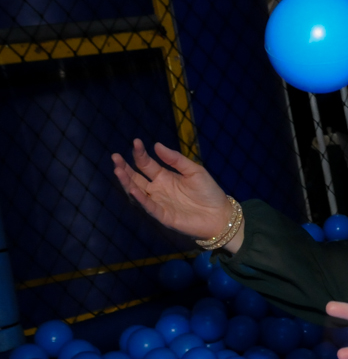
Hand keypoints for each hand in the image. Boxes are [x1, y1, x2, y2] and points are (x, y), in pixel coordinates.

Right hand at [112, 139, 235, 240]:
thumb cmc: (209, 192)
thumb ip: (176, 160)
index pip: (146, 164)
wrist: (221, 214)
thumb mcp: (194, 171)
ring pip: (137, 191)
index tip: (136, 142)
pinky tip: (133, 189)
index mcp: (165, 177)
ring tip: (117, 170)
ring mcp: (159, 202)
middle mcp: (158, 189)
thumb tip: (157, 145)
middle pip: (136, 177)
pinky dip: (140, 198)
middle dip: (125, 167)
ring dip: (127, 182)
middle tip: (115, 156)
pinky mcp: (163, 215)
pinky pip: (149, 206)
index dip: (140, 154)